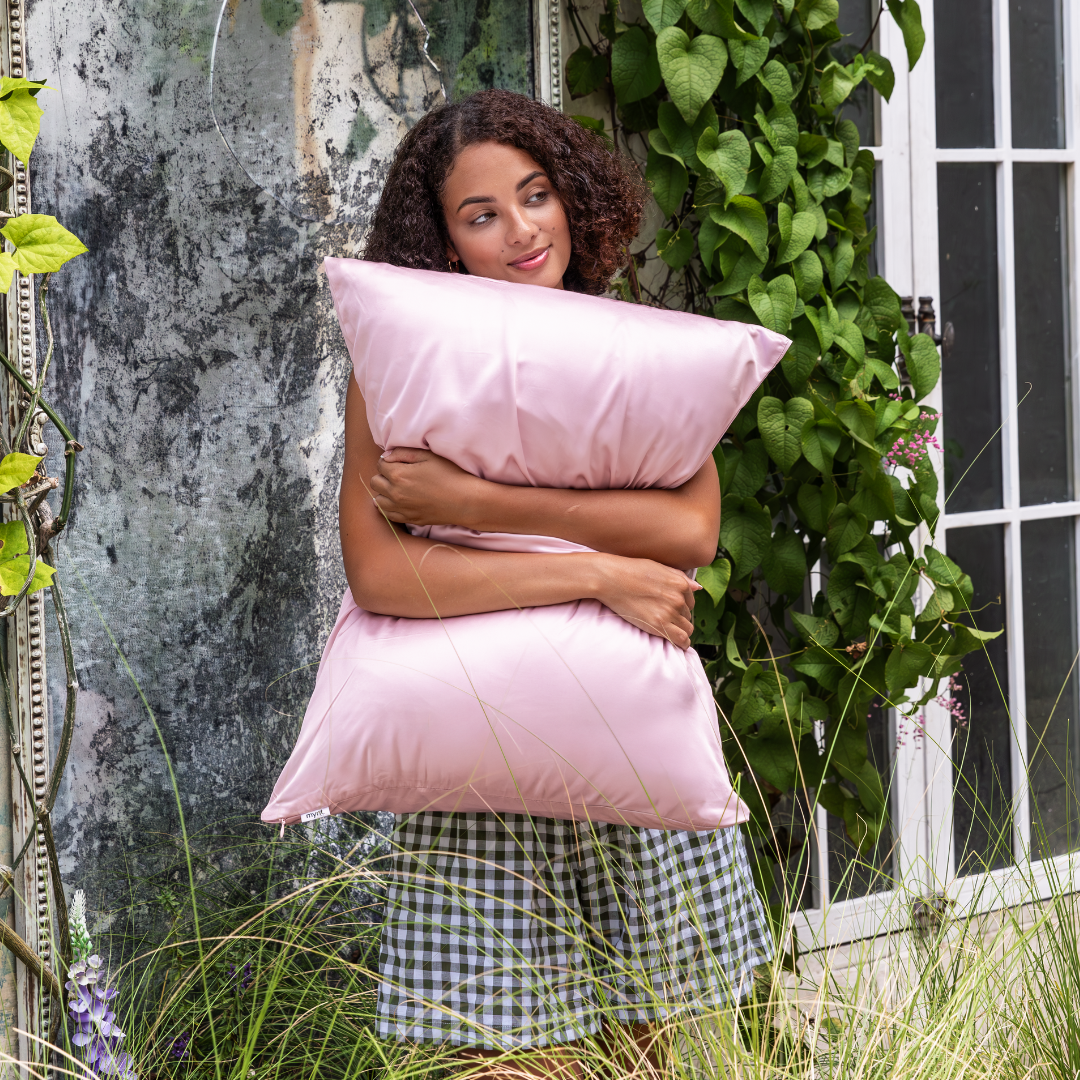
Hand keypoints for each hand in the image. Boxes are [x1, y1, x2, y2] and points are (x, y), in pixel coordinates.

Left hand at [369, 447, 483, 526]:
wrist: (465, 500)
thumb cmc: (449, 475)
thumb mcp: (428, 456)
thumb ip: (403, 453)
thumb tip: (387, 456)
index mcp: (399, 475)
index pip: (380, 465)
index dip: (389, 461)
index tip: (401, 462)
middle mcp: (395, 493)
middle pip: (375, 482)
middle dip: (383, 476)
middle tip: (399, 474)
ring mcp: (401, 509)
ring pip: (378, 500)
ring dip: (385, 492)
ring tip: (399, 488)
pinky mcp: (409, 519)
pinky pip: (388, 514)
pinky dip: (390, 507)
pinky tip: (400, 501)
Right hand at [590, 553, 699, 649]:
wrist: (611, 579)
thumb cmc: (630, 570)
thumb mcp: (659, 567)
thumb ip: (680, 578)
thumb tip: (698, 588)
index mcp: (680, 583)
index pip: (690, 603)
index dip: (680, 607)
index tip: (669, 610)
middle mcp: (678, 598)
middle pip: (688, 616)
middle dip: (679, 618)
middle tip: (663, 618)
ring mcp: (669, 612)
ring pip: (687, 629)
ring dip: (680, 631)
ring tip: (668, 631)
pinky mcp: (659, 624)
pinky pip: (681, 639)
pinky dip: (682, 643)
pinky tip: (677, 643)